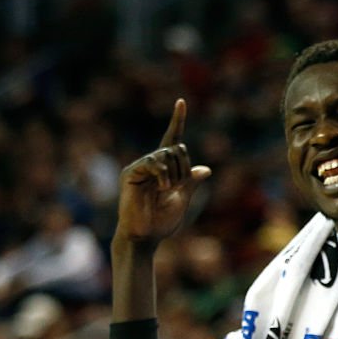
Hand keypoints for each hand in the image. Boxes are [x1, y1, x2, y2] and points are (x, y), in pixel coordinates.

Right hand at [115, 99, 211, 245]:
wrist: (145, 237)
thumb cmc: (161, 222)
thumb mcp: (183, 199)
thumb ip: (191, 182)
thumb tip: (206, 169)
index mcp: (164, 168)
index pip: (172, 139)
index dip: (177, 121)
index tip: (181, 102)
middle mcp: (151, 164)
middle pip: (177, 148)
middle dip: (184, 169)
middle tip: (177, 188)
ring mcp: (140, 167)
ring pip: (168, 154)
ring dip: (176, 174)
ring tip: (167, 191)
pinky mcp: (131, 173)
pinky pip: (154, 162)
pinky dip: (164, 175)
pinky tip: (163, 189)